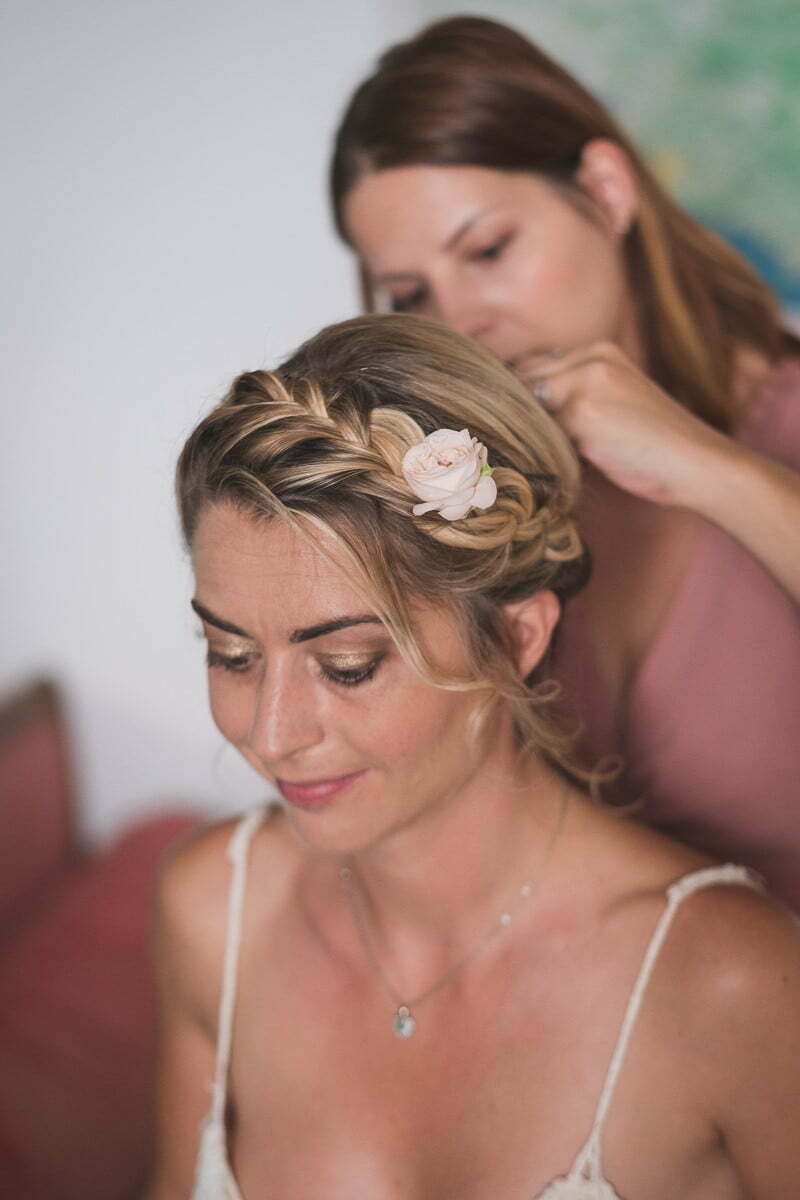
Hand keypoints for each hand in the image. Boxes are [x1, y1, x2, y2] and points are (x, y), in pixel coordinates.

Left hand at [520, 342, 739, 508]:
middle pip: (522, 380)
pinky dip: (546, 451)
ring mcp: (586, 382)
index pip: (532, 364)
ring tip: (551, 452)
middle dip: (516, 411)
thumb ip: (573, 394)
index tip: (514, 420)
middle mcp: (591, 357)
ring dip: (531, 432)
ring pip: (528, 407)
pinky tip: (568, 465)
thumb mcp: (613, 402)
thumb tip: (517, 406)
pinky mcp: (583, 412)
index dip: (518, 396)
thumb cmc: (654, 444)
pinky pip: (541, 433)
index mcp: (600, 350)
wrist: (696, 463)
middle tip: (518, 439)